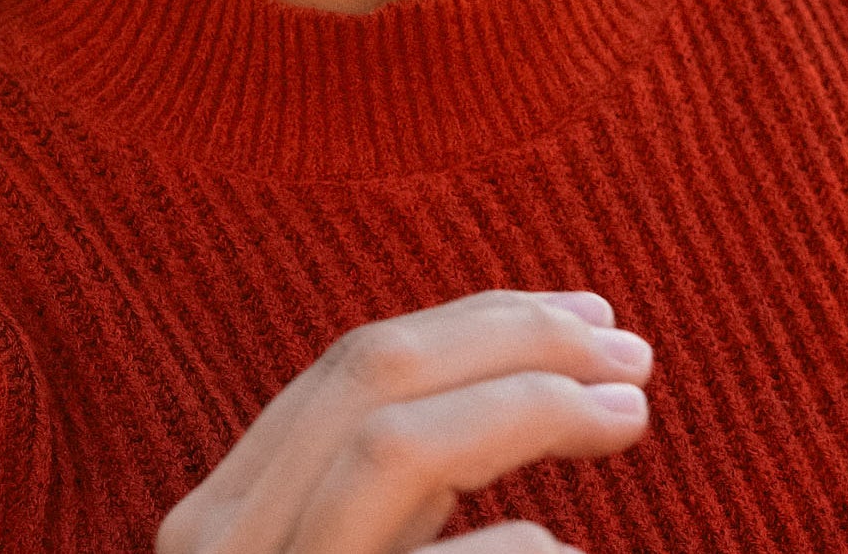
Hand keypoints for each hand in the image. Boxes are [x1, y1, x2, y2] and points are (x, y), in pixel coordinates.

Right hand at [155, 287, 651, 553]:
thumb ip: (397, 483)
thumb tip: (532, 369)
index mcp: (224, 513)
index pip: (352, 368)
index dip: (478, 323)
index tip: (586, 316)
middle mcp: (218, 543)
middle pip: (373, 376)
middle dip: (513, 340)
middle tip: (630, 350)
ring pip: (392, 446)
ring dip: (524, 405)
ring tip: (625, 409)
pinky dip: (522, 547)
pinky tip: (569, 550)